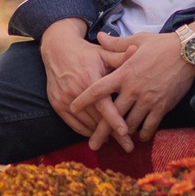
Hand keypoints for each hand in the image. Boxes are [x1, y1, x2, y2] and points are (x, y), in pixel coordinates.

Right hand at [40, 22, 127, 145]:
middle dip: (114, 133)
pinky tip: (97, 135)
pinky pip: (73, 124)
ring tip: (116, 142)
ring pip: (86, 123)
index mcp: (89, 79)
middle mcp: (75, 91)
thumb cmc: (86, 52)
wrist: (57, 50)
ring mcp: (64, 99)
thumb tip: (137, 50)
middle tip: (128, 146)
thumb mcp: (103, 53)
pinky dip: (86, 131)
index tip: (126, 132)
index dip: (115, 119)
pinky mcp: (57, 104)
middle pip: (97, 118)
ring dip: (101, 134)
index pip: (104, 104)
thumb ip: (121, 56)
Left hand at [93, 32, 194, 146]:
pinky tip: (141, 137)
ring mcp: (147, 99)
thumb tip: (99, 36)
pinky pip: (150, 126)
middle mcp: (133, 89)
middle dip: (101, 131)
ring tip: (117, 140)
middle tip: (93, 144)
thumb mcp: (137, 40)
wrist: (188, 52)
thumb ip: (115, 43)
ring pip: (130, 123)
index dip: (84, 99)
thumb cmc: (161, 44)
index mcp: (123, 73)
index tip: (72, 106)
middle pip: (112, 115)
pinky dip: (144, 134)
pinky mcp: (162, 106)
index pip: (98, 89)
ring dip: (123, 132)